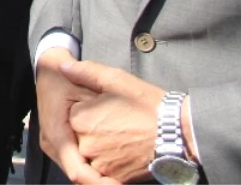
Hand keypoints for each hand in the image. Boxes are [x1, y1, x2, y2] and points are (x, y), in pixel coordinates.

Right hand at [35, 48, 113, 183]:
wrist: (48, 71)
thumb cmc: (65, 78)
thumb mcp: (82, 85)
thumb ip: (95, 106)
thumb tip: (109, 130)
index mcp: (57, 133)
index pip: (78, 172)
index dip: (99, 183)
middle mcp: (51, 144)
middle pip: (78, 176)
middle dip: (100, 181)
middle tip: (123, 184)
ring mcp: (52, 146)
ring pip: (76, 172)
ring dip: (96, 177)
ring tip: (119, 179)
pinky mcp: (57, 145)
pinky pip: (75, 164)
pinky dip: (91, 169)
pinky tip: (109, 169)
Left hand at [62, 60, 167, 182]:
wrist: (178, 133)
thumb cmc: (146, 104)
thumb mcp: (115, 80)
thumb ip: (85, 72)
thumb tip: (62, 67)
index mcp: (80, 119)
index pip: (74, 113)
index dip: (91, 109)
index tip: (108, 107)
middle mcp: (86, 145)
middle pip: (81, 135)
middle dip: (95, 128)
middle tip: (119, 121)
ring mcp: (100, 164)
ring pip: (92, 153)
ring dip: (103, 145)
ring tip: (124, 134)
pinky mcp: (115, 178)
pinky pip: (105, 169)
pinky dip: (113, 160)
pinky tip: (127, 148)